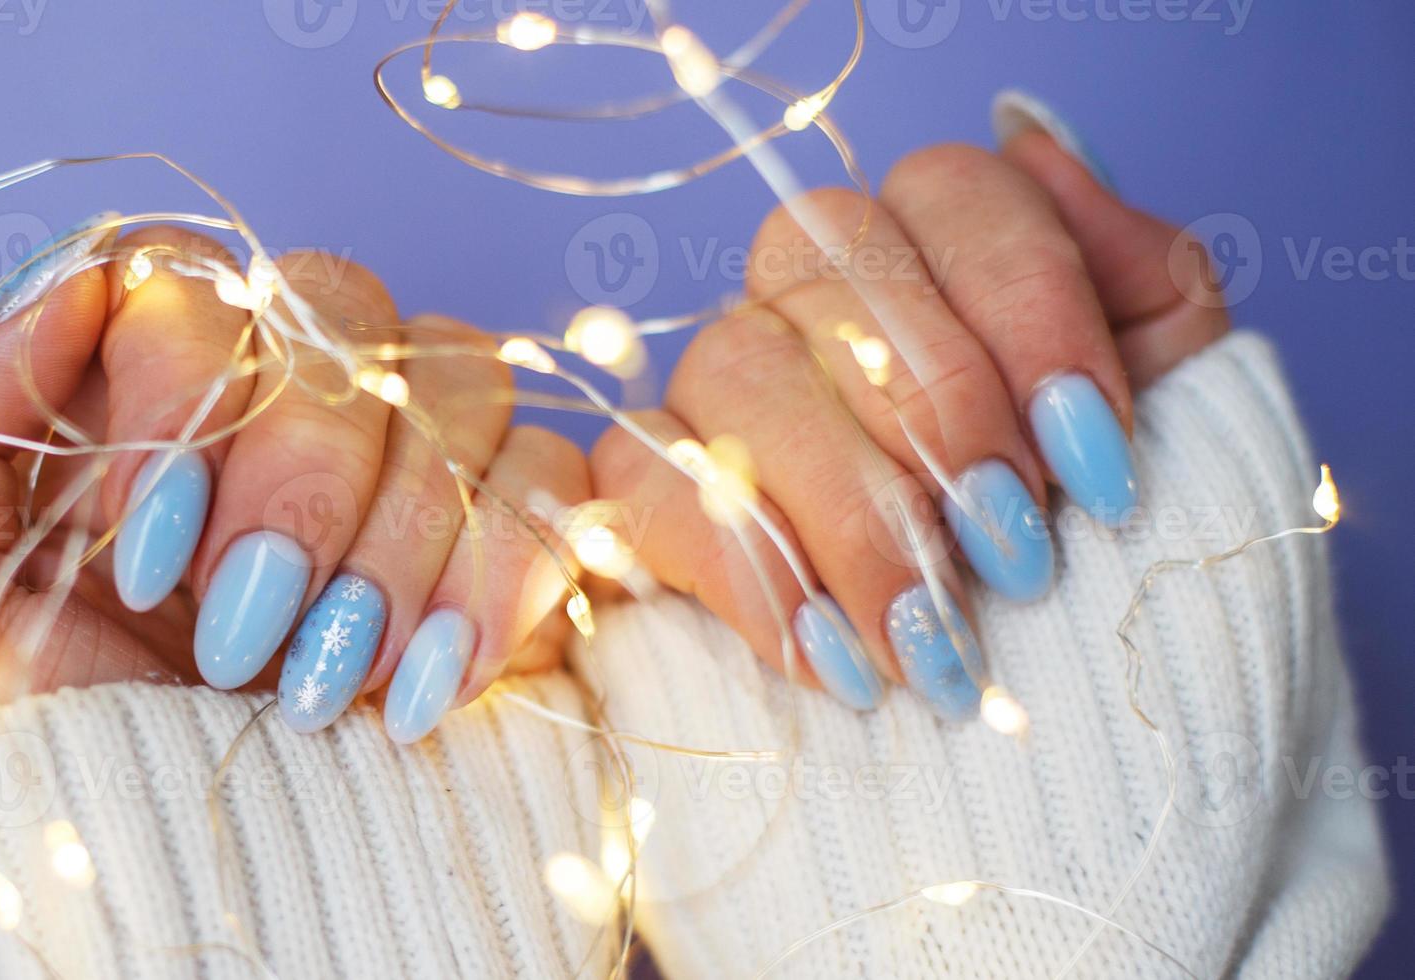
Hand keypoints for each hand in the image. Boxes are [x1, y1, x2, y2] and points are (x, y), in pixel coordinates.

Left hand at [0, 225, 588, 748]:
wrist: (198, 921)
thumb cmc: (47, 771)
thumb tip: (57, 279)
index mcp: (130, 398)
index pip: (185, 270)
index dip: (181, 378)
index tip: (148, 544)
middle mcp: (271, 410)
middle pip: (335, 304)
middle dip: (296, 472)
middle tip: (239, 632)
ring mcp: (397, 472)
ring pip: (457, 377)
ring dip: (394, 540)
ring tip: (325, 686)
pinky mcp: (503, 543)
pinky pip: (559, 476)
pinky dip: (501, 574)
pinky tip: (428, 688)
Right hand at [592, 98, 1229, 720]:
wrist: (1047, 700)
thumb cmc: (1101, 540)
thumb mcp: (1168, 404)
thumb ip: (1136, 272)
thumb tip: (1038, 136)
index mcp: (934, 234)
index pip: (955, 192)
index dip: (1032, 313)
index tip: (1100, 461)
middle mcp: (807, 283)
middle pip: (832, 269)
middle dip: (939, 414)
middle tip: (1020, 553)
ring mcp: (713, 376)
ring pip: (737, 368)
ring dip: (848, 510)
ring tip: (933, 639)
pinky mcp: (647, 484)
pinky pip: (649, 484)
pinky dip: (747, 572)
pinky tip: (835, 658)